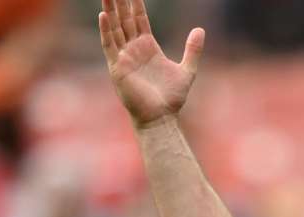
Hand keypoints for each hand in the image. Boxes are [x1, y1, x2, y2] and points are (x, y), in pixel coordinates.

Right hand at [99, 0, 204, 128]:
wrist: (161, 117)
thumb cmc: (171, 98)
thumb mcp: (187, 70)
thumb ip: (192, 50)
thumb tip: (200, 29)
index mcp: (148, 47)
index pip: (139, 19)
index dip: (136, 4)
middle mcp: (133, 49)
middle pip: (125, 20)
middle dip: (120, 2)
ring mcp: (124, 57)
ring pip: (115, 28)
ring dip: (110, 11)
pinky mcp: (117, 68)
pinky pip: (109, 45)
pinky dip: (106, 30)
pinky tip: (103, 15)